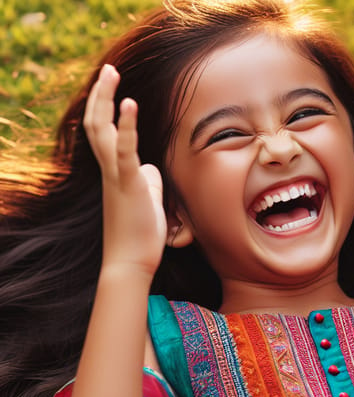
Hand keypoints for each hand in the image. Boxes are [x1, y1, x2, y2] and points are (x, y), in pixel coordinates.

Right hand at [83, 64, 166, 275]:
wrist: (131, 262)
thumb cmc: (140, 236)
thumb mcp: (147, 201)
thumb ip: (147, 181)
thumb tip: (151, 168)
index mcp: (113, 174)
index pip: (103, 134)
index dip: (106, 109)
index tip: (112, 87)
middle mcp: (109, 172)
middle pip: (96, 124)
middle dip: (101, 94)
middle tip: (109, 69)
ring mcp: (116, 177)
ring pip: (102, 131)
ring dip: (106, 99)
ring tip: (111, 73)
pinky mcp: (128, 185)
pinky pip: (125, 151)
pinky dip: (128, 126)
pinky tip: (131, 104)